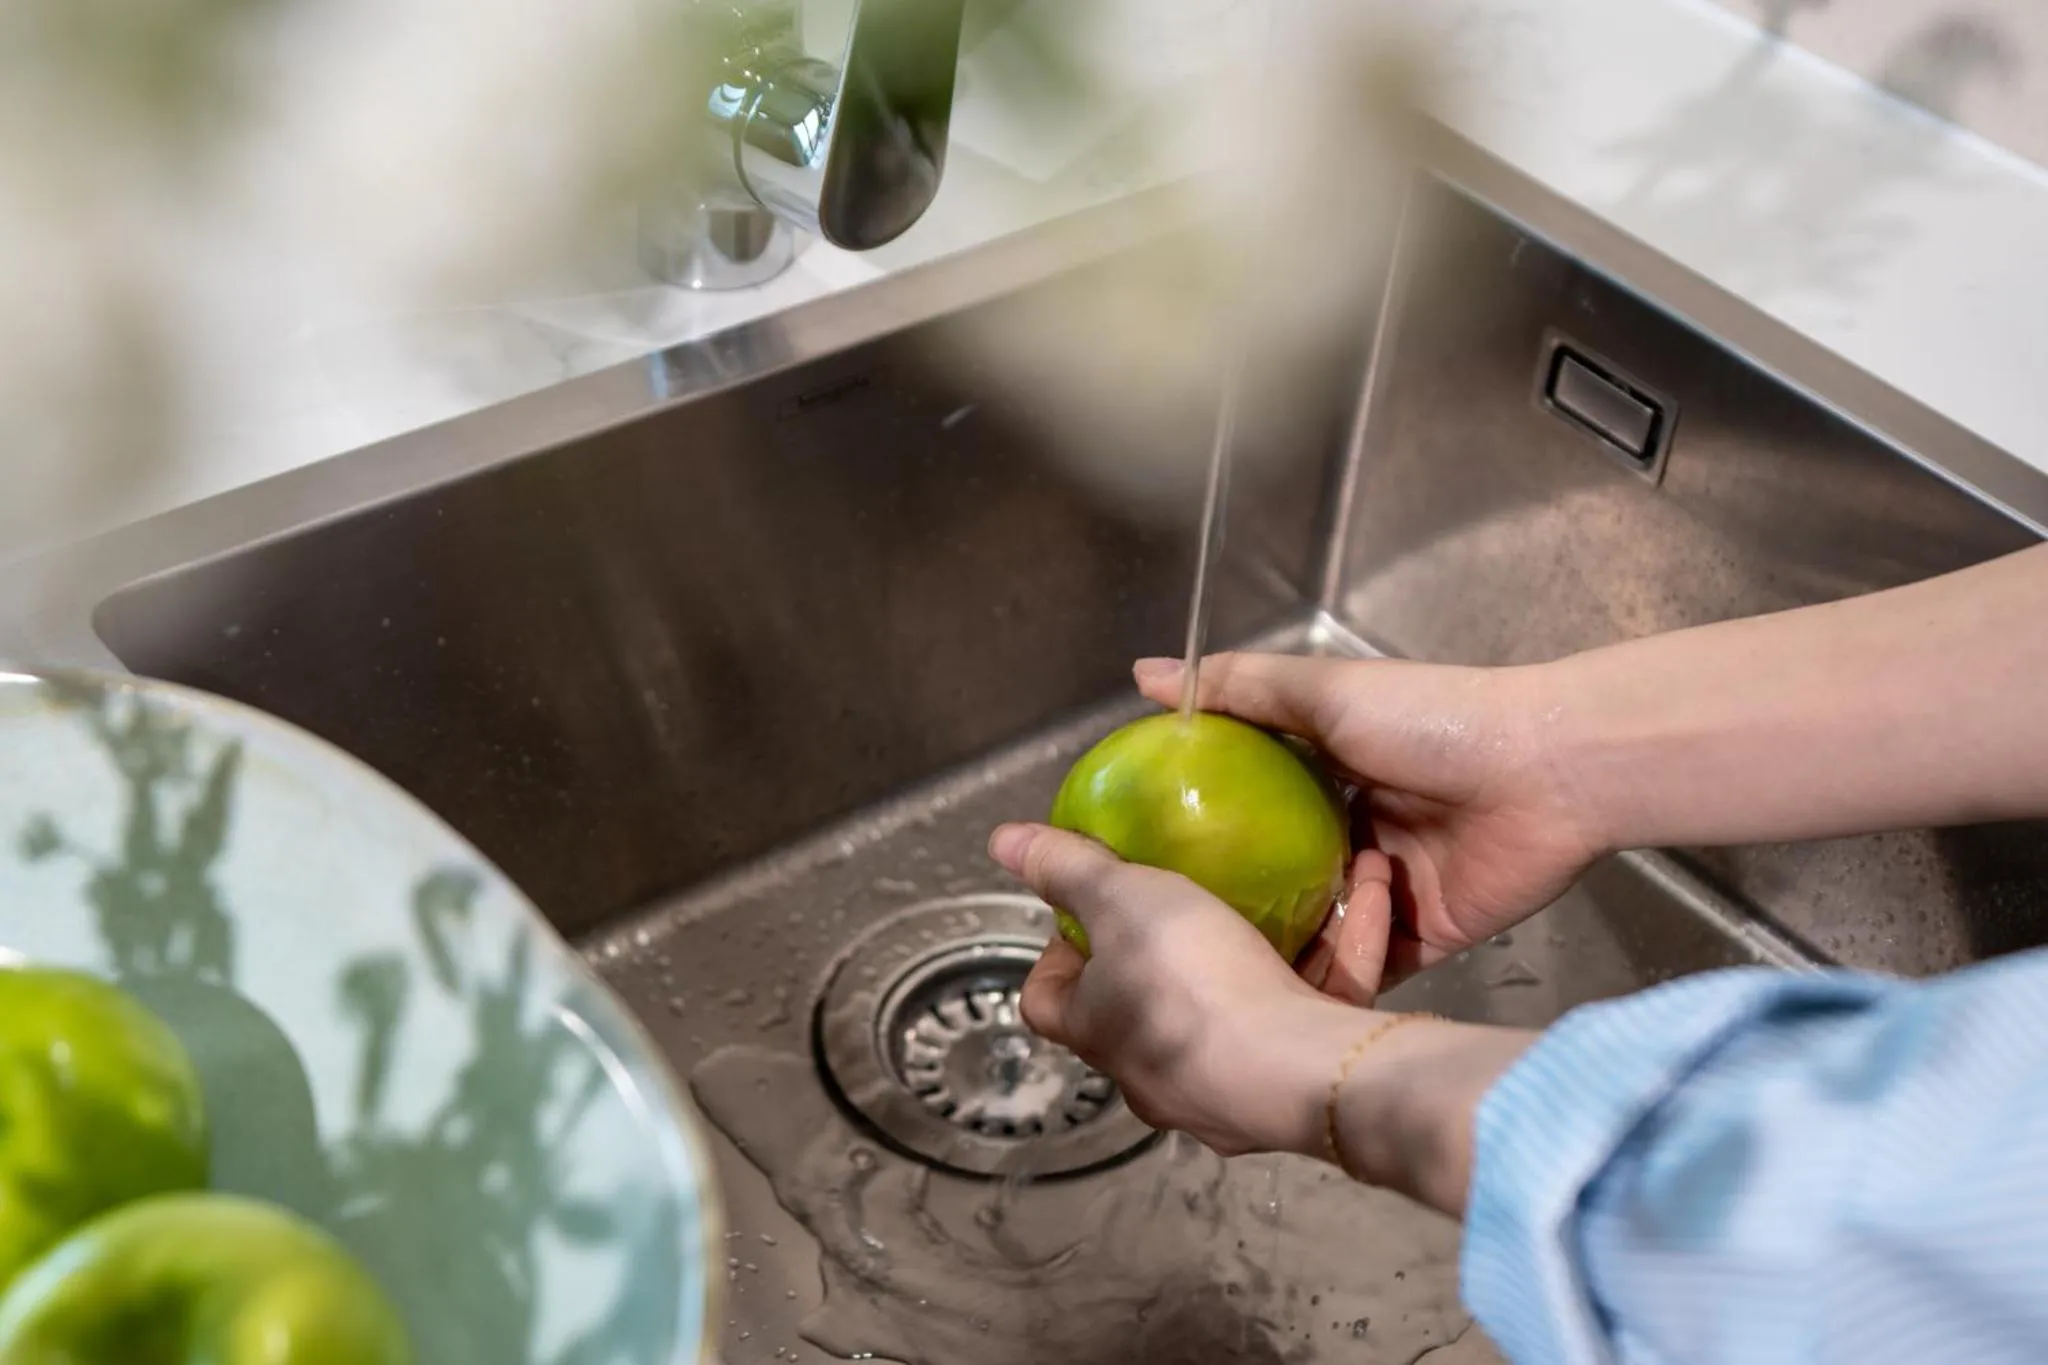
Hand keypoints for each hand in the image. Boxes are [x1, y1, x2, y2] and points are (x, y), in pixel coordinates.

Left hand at [992, 823, 1534, 1212]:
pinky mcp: (1301, 1085)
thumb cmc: (1195, 987)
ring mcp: (1229, 1090)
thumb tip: (1002, 842)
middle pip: (1148, 1009)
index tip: (1087, 908)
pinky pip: (1317, 1010)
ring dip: (1271, 948)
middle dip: (1171, 955)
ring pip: (1243, 1011)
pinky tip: (1367, 891)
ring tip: (1296, 888)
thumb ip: (1068, 867)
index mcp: (1100, 1034)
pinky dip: (1342, 954)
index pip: (1048, 1000)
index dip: (1059, 954)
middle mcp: (1157, 1076)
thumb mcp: (1123, 900)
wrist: (1306, 1074)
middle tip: (1197, 894)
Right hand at [1135, 653, 1600, 979]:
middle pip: (1276, 874)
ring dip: (1276, 945)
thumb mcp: (1323, 691)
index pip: (1248, 804)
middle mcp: (1354, 832)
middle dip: (1230, 901)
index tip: (1141, 852)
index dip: (1198, 826)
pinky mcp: (1423, 937)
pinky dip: (1331, 977)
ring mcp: (1388, 890)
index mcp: (1330, 772)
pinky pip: (1364, 968)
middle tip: (1166, 930)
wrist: (1546, 773)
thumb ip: (1238, 688)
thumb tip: (1144, 675)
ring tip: (1211, 970)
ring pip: (1314, 928)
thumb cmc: (1433, 720)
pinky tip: (1277, 995)